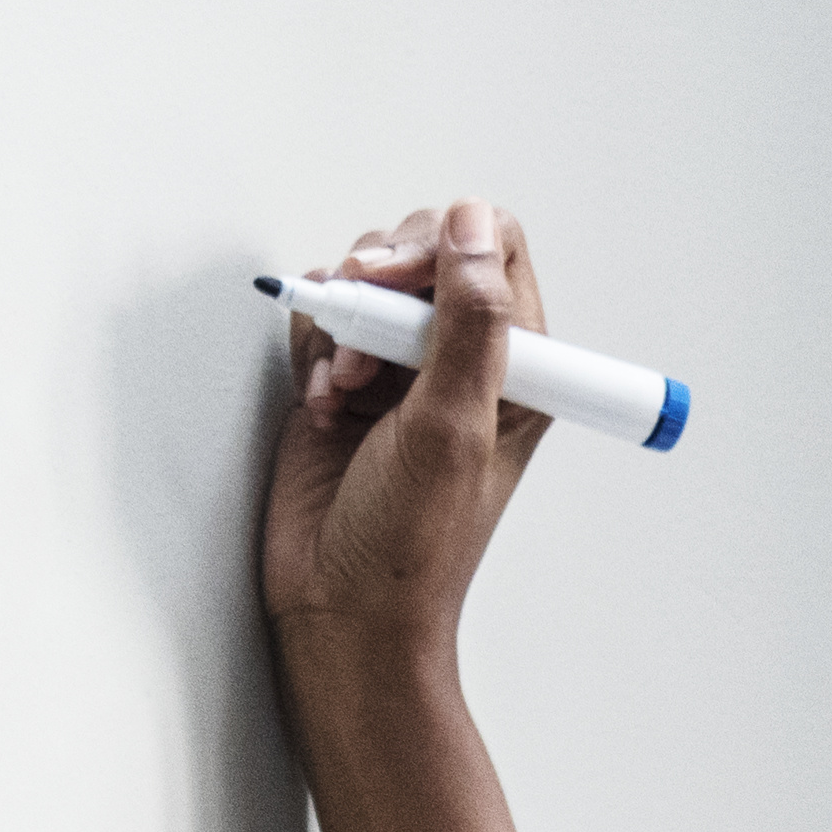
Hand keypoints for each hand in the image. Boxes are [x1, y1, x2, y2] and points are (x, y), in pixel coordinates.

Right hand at [259, 198, 554, 676]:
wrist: (342, 607)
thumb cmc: (413, 544)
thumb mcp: (452, 426)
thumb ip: (471, 321)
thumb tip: (471, 224)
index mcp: (517, 366)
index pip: (491, 247)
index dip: (441, 246)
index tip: (398, 281)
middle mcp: (461, 359)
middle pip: (423, 251)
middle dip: (380, 283)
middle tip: (364, 346)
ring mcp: (401, 368)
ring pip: (366, 281)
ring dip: (344, 324)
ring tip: (344, 391)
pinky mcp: (346, 382)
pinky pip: (324, 320)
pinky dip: (314, 350)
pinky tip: (322, 403)